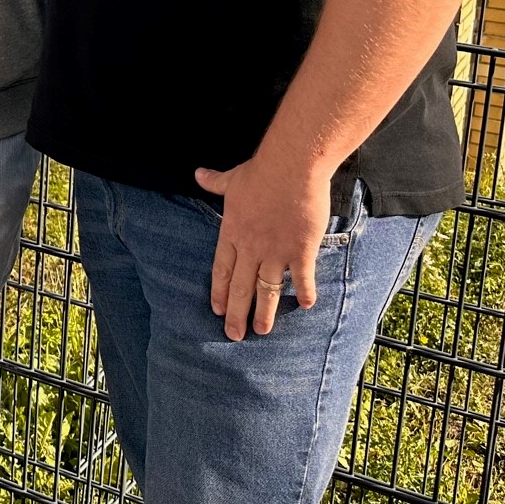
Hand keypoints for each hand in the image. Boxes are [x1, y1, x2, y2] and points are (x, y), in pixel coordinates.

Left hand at [195, 155, 331, 340]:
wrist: (290, 168)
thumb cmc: (260, 172)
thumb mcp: (232, 179)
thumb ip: (215, 182)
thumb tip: (198, 173)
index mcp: (233, 232)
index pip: (222, 269)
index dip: (220, 291)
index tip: (218, 310)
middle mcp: (252, 247)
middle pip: (241, 287)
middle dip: (237, 313)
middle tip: (234, 335)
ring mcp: (276, 251)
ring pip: (268, 289)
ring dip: (265, 312)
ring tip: (262, 331)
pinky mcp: (301, 249)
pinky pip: (302, 277)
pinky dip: (304, 291)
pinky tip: (306, 306)